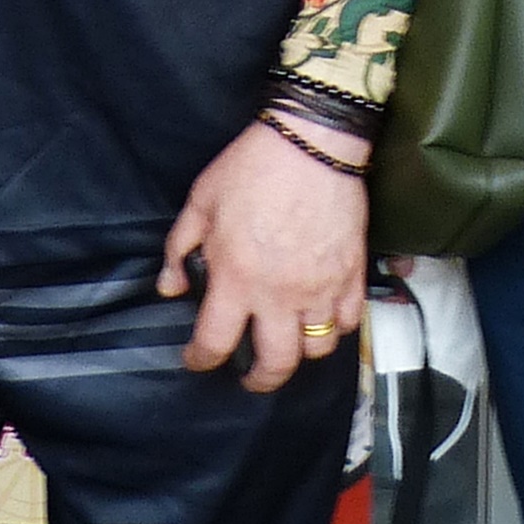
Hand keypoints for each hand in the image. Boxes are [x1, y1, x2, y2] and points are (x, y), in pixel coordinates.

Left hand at [161, 120, 367, 390]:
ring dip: (300, 354)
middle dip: (259, 381)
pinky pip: (349, 322)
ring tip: (288, 343)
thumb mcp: (201, 202)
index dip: (201, 359)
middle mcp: (280, 295)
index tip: (196, 359)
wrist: (312, 142)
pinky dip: (336, 329)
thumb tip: (171, 287)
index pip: (215, 342)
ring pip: (318, 350)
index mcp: (237, 279)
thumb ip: (179, 249)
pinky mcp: (352, 275)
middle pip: (276, 364)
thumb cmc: (252, 168)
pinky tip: (322, 320)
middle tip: (250, 377)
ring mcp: (322, 288)